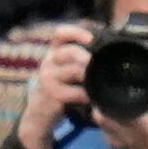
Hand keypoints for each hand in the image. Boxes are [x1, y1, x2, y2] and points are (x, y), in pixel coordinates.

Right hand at [16, 23, 94, 148]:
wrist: (38, 116)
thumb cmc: (59, 91)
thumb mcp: (65, 72)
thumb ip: (79, 60)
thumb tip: (108, 51)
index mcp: (53, 53)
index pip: (60, 34)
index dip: (75, 32)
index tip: (91, 39)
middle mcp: (48, 62)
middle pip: (71, 51)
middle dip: (88, 58)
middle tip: (98, 66)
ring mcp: (47, 78)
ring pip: (76, 71)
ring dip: (91, 78)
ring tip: (96, 85)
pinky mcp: (51, 94)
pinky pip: (75, 92)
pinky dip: (86, 96)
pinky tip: (89, 99)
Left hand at [96, 63, 147, 148]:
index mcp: (137, 123)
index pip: (111, 108)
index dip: (104, 97)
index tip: (106, 86)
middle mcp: (122, 133)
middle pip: (99, 115)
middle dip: (98, 103)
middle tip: (103, 92)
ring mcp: (113, 141)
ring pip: (98, 122)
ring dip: (101, 112)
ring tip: (105, 101)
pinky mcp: (109, 146)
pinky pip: (102, 130)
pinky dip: (105, 122)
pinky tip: (111, 116)